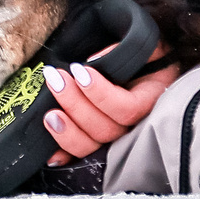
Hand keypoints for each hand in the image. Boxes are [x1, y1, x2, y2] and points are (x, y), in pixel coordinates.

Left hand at [40, 42, 181, 164]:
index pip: (128, 108)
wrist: (138, 65)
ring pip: (93, 146)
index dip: (101, 95)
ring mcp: (115, 137)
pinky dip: (65, 155)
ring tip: (49, 114)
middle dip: (76, 105)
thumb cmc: (140, 54)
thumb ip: (122, 49)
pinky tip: (50, 153)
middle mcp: (135, 124)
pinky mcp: (97, 142)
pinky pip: (81, 155)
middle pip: (107, 130)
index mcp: (150, 99)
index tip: (79, 71)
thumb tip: (94, 60)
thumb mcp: (141, 43)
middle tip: (55, 79)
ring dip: (68, 131)